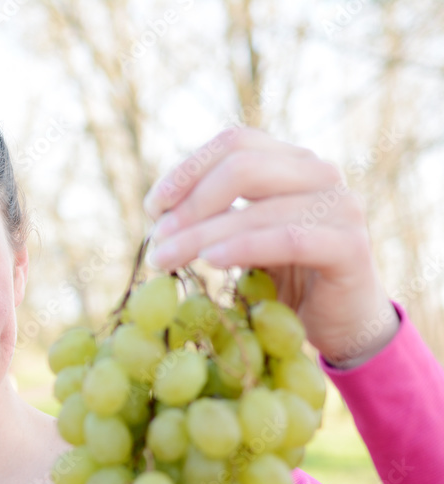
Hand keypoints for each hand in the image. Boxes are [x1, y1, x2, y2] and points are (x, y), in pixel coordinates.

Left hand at [144, 127, 397, 368]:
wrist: (340, 322)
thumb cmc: (284, 278)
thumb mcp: (244, 237)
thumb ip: (216, 215)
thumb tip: (158, 213)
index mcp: (293, 162)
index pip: (235, 143)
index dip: (188, 170)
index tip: (153, 207)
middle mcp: (320, 174)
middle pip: (242, 168)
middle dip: (189, 204)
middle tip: (157, 238)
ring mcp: (340, 207)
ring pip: (256, 210)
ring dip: (200, 236)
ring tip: (164, 260)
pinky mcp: (349, 246)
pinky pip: (287, 240)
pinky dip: (243, 248)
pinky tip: (211, 262)